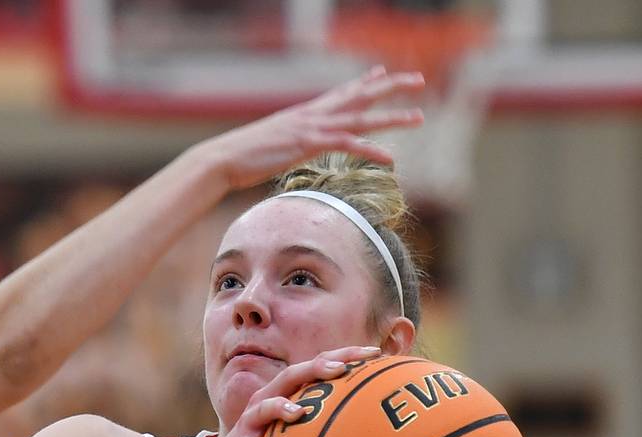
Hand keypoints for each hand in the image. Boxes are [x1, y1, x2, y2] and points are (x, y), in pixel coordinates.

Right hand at [192, 67, 424, 191]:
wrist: (223, 158)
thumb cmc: (240, 156)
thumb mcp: (268, 142)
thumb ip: (285, 138)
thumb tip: (288, 144)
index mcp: (303, 113)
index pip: (340, 92)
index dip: (363, 81)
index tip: (381, 72)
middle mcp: (311, 114)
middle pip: (359, 95)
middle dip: (390, 86)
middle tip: (418, 80)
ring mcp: (311, 128)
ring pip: (361, 119)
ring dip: (392, 118)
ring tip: (418, 117)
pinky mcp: (309, 145)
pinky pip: (348, 146)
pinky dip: (371, 150)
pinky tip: (390, 158)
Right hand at [199, 345, 379, 436]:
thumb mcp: (298, 429)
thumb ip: (327, 418)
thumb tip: (375, 420)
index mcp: (287, 393)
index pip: (317, 366)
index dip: (344, 356)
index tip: (375, 354)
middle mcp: (268, 400)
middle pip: (290, 375)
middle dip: (315, 369)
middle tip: (340, 369)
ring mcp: (251, 422)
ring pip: (264, 407)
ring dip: (281, 407)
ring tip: (299, 413)